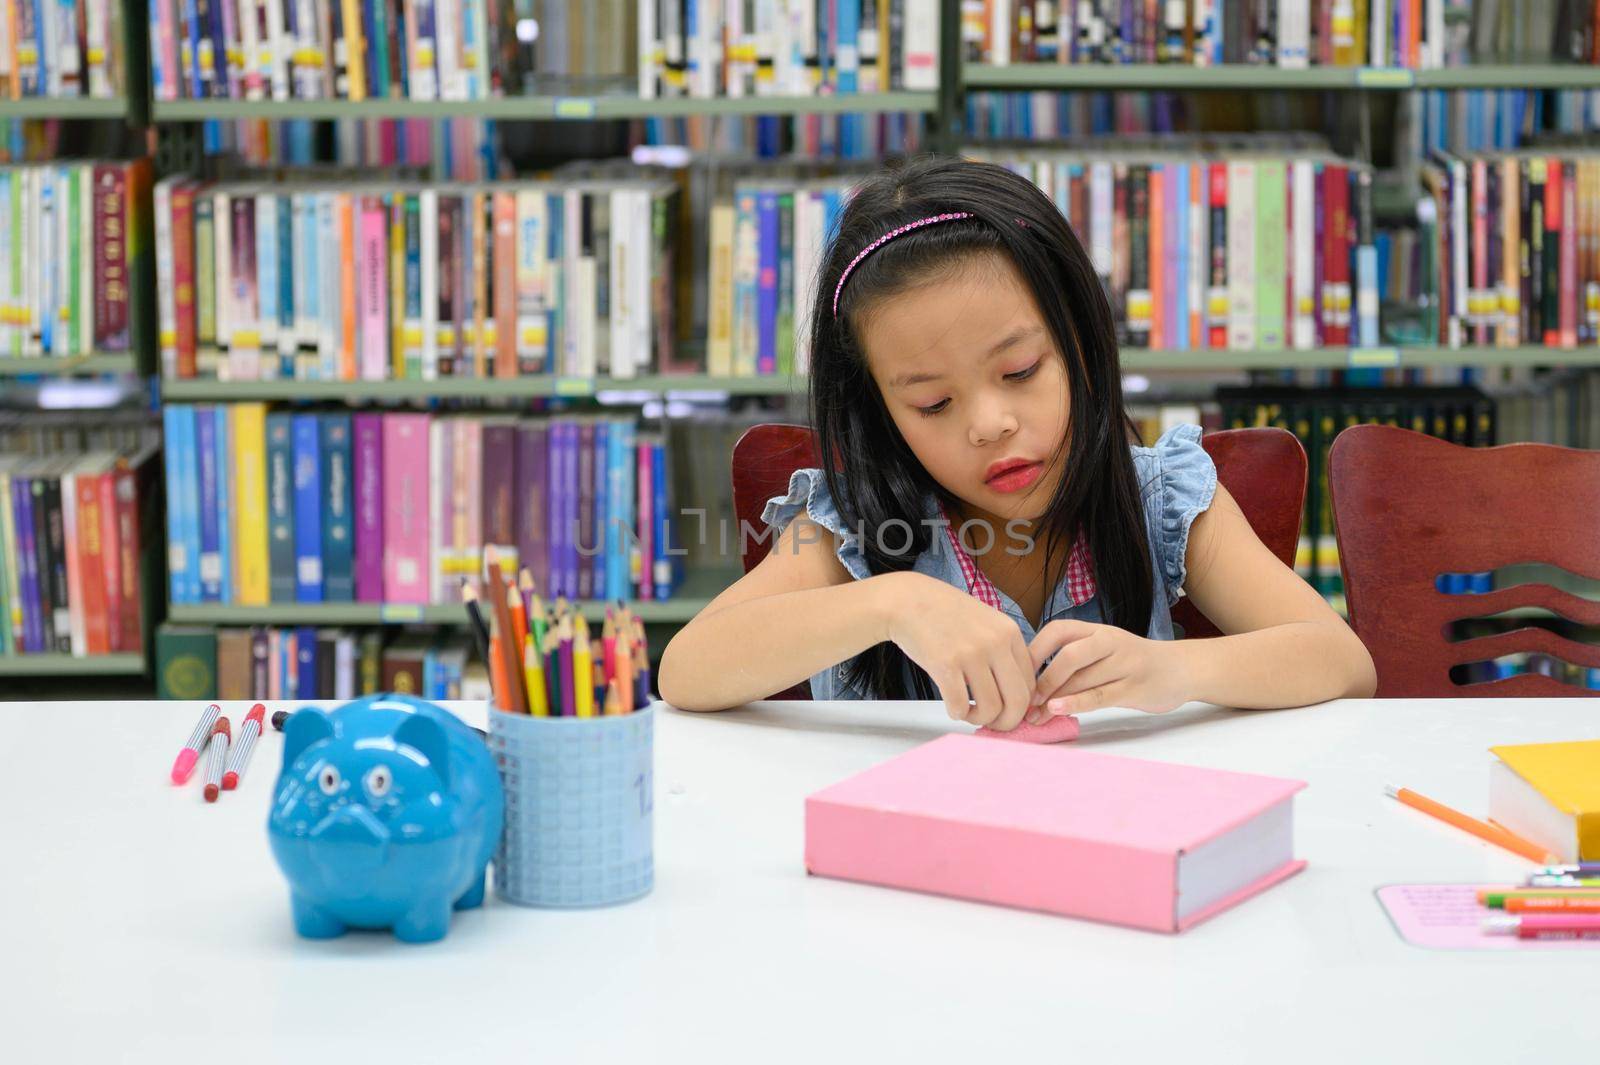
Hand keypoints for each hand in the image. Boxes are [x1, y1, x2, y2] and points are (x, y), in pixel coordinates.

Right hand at [880, 573, 1035, 730]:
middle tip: (993, 724)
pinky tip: (952, 706)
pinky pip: (960, 706)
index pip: (1031, 683)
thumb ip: (1004, 649)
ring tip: (968, 712)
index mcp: (1009, 632)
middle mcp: (995, 642)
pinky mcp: (945, 664)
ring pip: (990, 709)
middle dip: (1007, 722)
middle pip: (1018, 701)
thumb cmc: (944, 613)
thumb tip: (1015, 690)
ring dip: (979, 719)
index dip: (1021, 706)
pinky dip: (958, 714)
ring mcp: (971, 653)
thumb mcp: (986, 621)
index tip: (1007, 711)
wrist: (907, 601)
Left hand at [1025, 620, 1193, 720]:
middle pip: (1068, 655)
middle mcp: (1109, 642)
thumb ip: (1074, 661)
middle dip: (1041, 679)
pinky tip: (1057, 710)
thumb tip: (1032, 685)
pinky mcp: (1134, 687)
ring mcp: (1124, 664)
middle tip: (1025, 700)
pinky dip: (1075, 703)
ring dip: (1053, 699)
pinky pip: (1100, 695)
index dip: (1033, 651)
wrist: (1181, 669)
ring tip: (1034, 716)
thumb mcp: (1103, 650)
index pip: (1057, 631)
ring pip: (1082, 678)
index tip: (1016, 673)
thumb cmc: (1132, 662)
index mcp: (1096, 630)